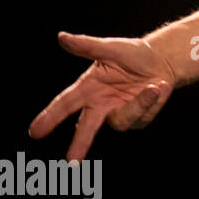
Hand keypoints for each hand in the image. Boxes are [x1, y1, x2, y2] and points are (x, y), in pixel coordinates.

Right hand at [28, 31, 176, 161]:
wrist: (162, 61)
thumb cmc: (134, 54)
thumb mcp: (112, 48)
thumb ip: (88, 46)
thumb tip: (62, 37)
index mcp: (89, 89)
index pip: (65, 104)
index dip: (50, 117)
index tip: (35, 132)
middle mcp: (100, 105)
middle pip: (87, 128)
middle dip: (79, 144)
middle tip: (72, 161)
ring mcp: (118, 113)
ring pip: (122, 121)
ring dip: (139, 103)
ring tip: (154, 85)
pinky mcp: (137, 119)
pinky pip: (142, 117)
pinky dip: (153, 101)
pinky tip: (159, 87)